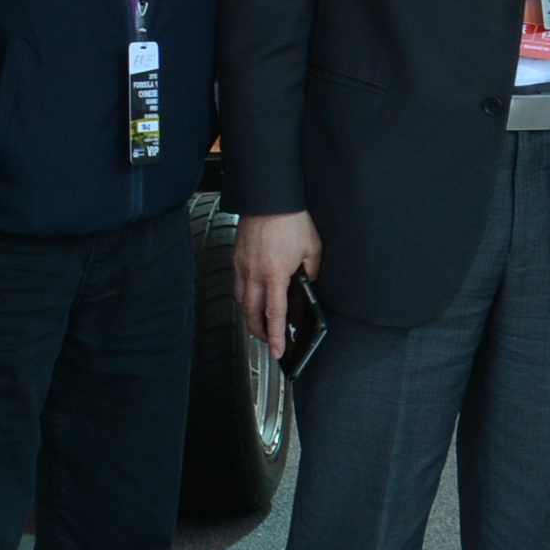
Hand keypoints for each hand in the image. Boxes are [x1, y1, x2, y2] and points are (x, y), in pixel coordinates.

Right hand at [234, 210, 319, 352]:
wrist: (270, 197)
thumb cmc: (291, 220)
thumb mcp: (313, 249)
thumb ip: (311, 272)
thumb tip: (308, 286)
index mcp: (275, 274)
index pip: (275, 315)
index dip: (277, 337)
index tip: (278, 352)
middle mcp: (254, 274)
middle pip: (252, 314)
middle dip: (260, 332)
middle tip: (270, 340)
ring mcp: (242, 266)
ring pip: (241, 302)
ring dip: (250, 316)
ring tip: (261, 322)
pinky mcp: (236, 257)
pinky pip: (237, 285)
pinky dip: (245, 298)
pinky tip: (253, 297)